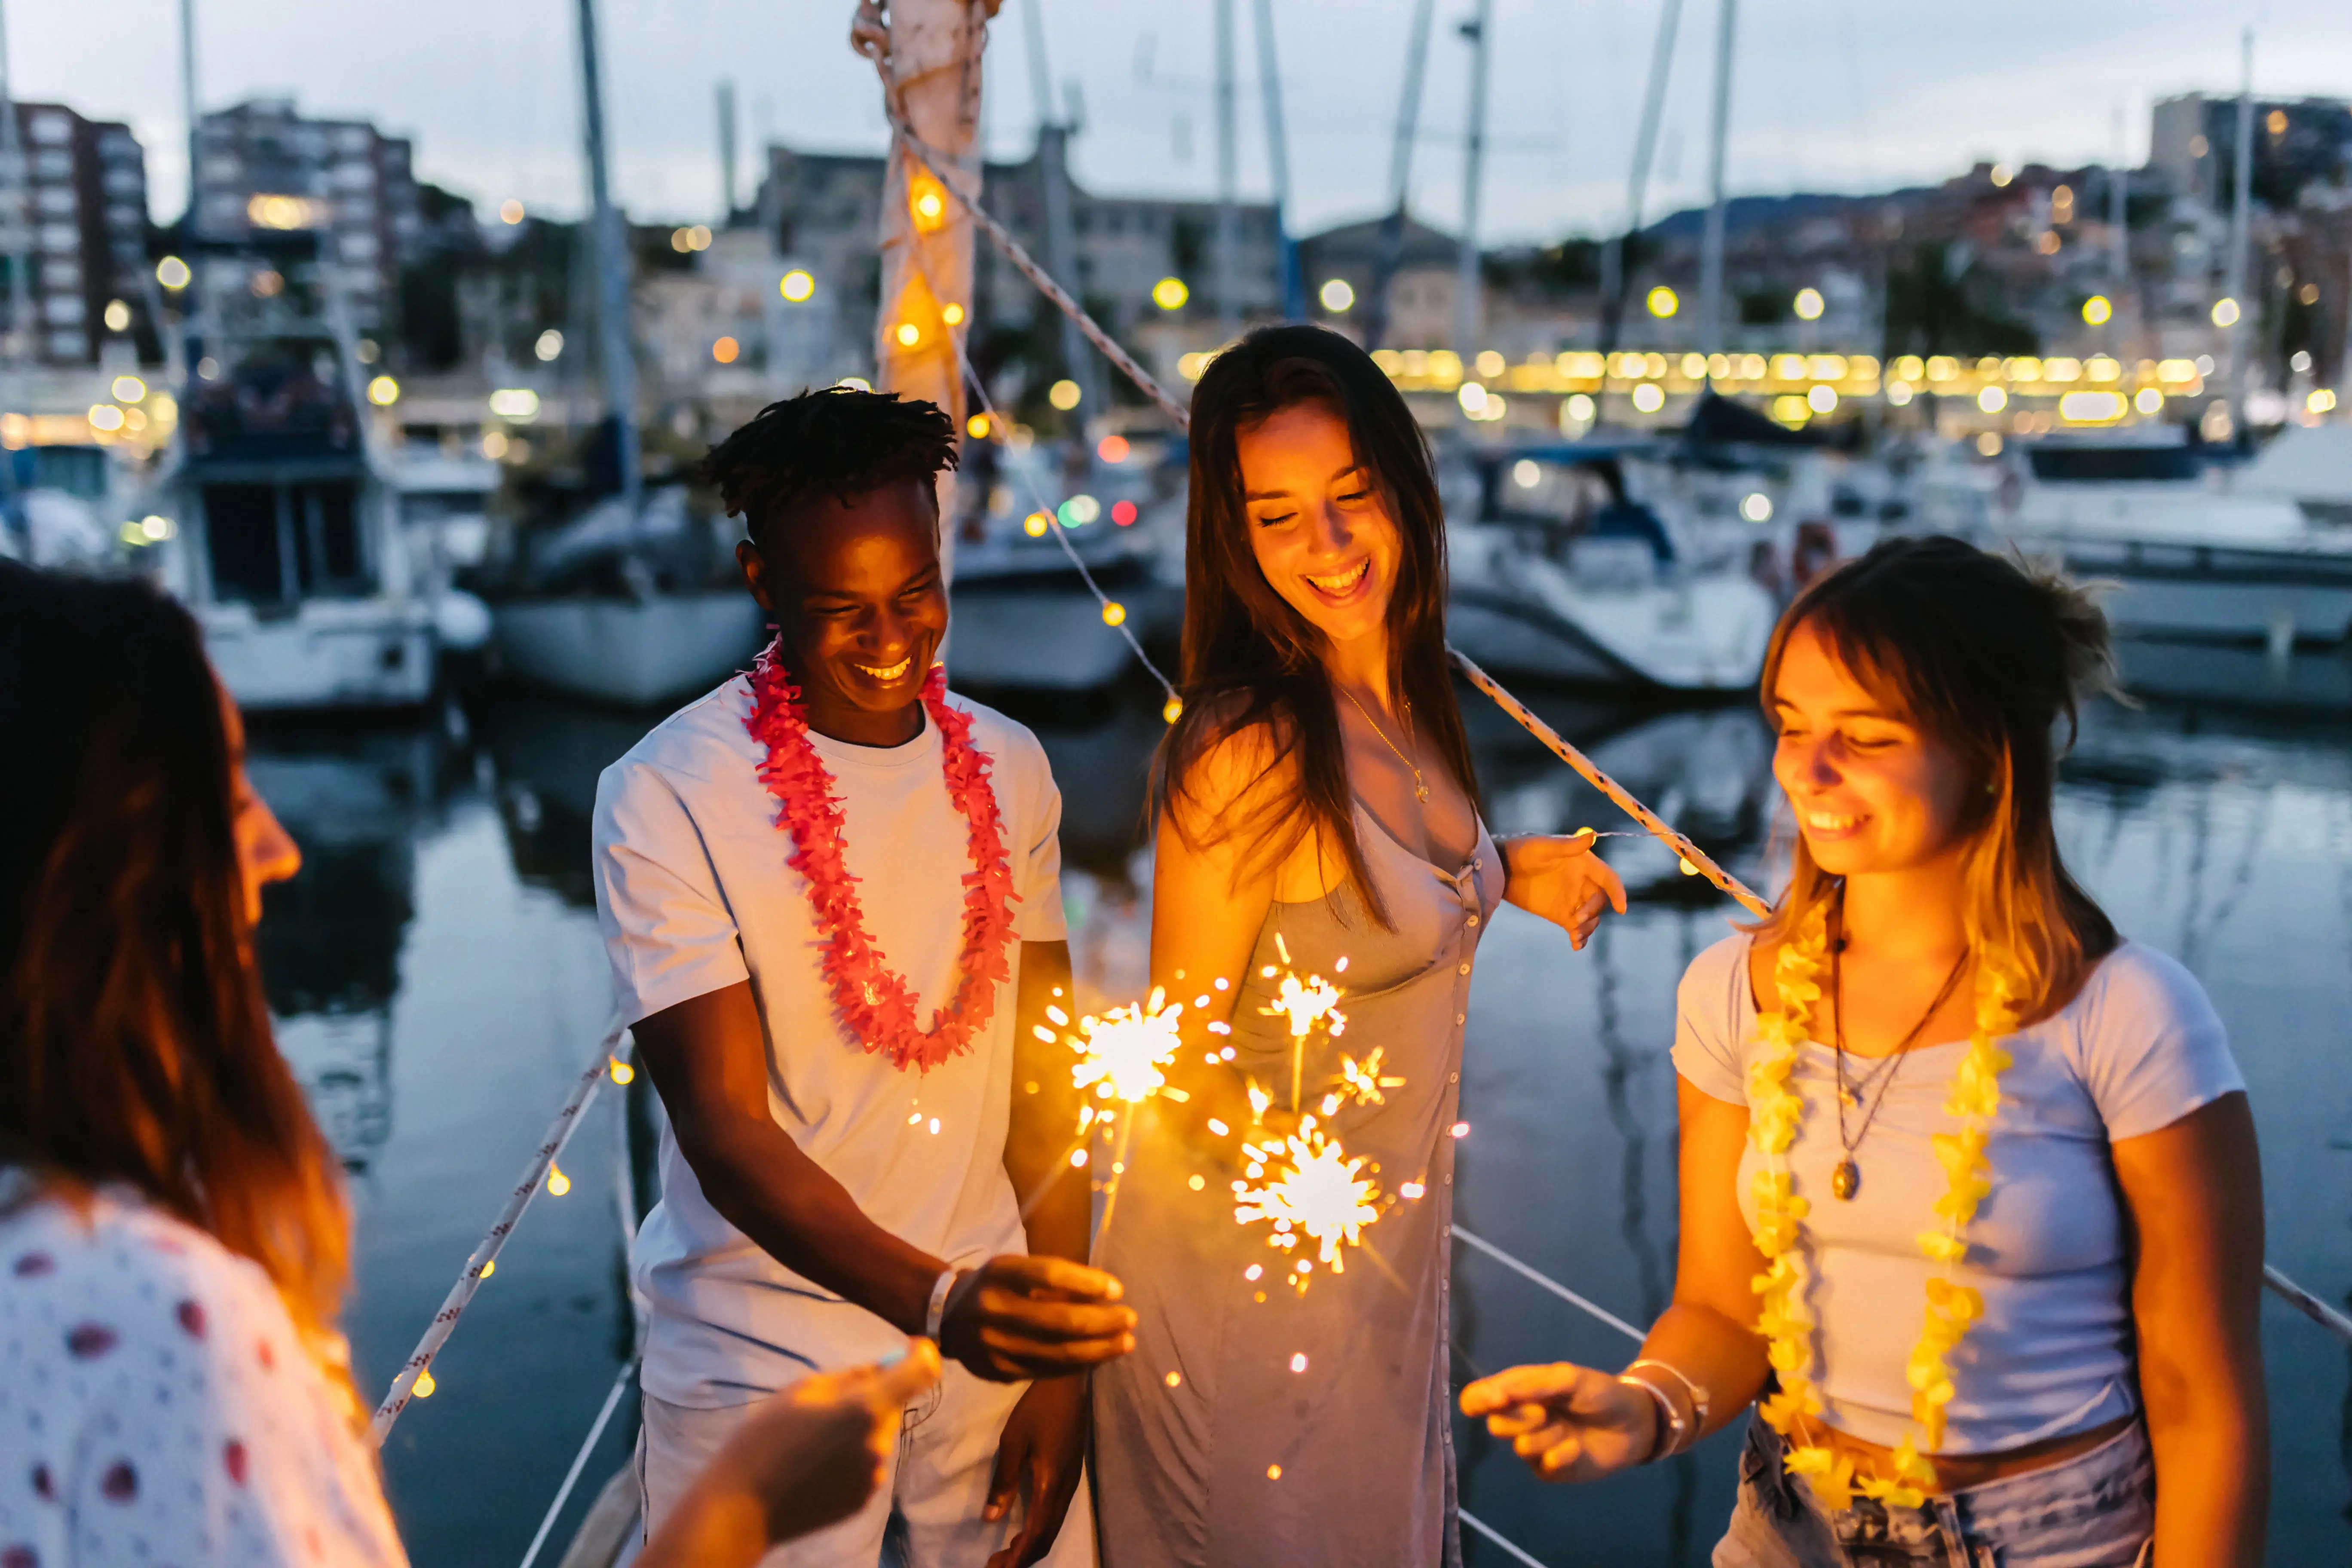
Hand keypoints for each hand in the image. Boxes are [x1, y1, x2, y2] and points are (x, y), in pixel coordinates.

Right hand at [640, 1339, 942, 1567]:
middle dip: (872, 1398)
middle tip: (828, 1405)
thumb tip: (884, 1367)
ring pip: (877, 1435)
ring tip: (813, 1440)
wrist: (742, 1508)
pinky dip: (851, 1457)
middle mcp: (879, 1443)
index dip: (922, 1354)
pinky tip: (816, 1465)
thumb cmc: (763, 1440)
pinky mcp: (863, 1500)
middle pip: (892, 1406)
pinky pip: (867, 1464)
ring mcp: (873, 1476)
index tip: (910, 1347)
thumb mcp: (802, 1391)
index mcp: (866, 1409)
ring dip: (859, 1429)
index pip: (922, 1372)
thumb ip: (851, 1377)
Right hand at [940, 1254, 1136, 1381]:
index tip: (1117, 1289)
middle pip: (1058, 1319)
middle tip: (1131, 1319)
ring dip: (1098, 1350)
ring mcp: (994, 1344)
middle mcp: (994, 1308)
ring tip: (1126, 1343)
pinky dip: (1078, 1364)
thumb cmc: (994, 1285)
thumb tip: (1106, 1293)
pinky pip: (1046, 1370)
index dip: (1086, 1282)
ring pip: (1056, 1352)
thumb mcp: (1014, 1268)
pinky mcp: (998, 1371)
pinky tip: (1100, 1358)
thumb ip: (1053, 1279)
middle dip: (1102, 1322)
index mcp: (999, 1273)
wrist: (945, 1316)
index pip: (1048, 1274)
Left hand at [983, 1376, 1088, 1567]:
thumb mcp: (1013, 1441)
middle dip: (1023, 1556)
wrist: (1070, 1382)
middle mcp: (1066, 1489)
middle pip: (1048, 1536)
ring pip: (1054, 1526)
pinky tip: (1026, 1528)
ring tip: (1008, 1553)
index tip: (998, 1567)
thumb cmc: (1037, 1407)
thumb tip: (991, 1518)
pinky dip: (1041, 1529)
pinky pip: (1057, 1513)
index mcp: (1051, 1483)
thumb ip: (1004, 1481)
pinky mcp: (1072, 1473)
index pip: (1037, 1533)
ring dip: (1032, 1544)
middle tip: (997, 1565)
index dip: (1018, 1556)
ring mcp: (1072, 1482)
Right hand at [1459, 1362, 1657, 1481]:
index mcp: (1518, 1392)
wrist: (1634, 1423)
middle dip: (1520, 1419)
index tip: (1495, 1400)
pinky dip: (1561, 1455)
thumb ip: (1530, 1385)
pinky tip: (1577, 1448)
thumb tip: (1495, 1394)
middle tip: (1545, 1413)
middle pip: (1495, 1424)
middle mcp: (1520, 1419)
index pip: (1479, 1397)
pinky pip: (1542, 1466)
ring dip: (1546, 1436)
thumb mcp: (1567, 1378)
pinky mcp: (1549, 1470)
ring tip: (1568, 1429)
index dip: (1478, 1400)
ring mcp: (1534, 1447)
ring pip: (1520, 1446)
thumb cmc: (1599, 1392)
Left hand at [1500, 832, 1627, 949]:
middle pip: (1599, 901)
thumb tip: (1592, 836)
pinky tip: (1575, 945)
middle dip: (1592, 912)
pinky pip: (1576, 928)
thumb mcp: (1543, 848)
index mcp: (1583, 864)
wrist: (1499, 869)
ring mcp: (1572, 900)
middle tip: (1576, 920)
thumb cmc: (1521, 851)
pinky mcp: (1560, 914)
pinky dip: (1580, 938)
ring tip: (1575, 936)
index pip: (1607, 878)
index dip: (1617, 892)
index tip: (1621, 908)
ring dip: (1588, 928)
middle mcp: (1582, 882)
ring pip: (1591, 918)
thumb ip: (1567, 846)